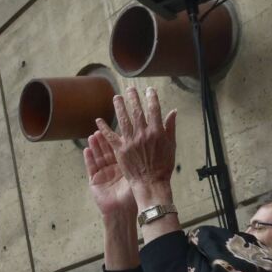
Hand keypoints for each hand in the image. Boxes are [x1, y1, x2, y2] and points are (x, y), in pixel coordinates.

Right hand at [83, 128, 134, 221]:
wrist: (123, 211)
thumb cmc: (132, 195)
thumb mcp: (136, 175)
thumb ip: (138, 161)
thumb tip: (146, 145)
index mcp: (124, 167)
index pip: (118, 150)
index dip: (115, 140)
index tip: (115, 130)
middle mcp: (113, 169)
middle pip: (106, 151)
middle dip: (103, 141)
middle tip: (100, 129)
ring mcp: (103, 174)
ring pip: (98, 157)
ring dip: (95, 147)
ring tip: (92, 136)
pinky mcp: (94, 181)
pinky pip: (91, 167)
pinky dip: (88, 158)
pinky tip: (86, 149)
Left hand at [100, 86, 177, 204]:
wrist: (151, 183)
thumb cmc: (163, 166)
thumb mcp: (171, 146)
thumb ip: (170, 127)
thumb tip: (173, 111)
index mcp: (157, 132)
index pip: (154, 110)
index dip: (151, 98)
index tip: (149, 90)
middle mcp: (143, 134)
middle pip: (137, 111)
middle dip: (133, 98)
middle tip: (130, 89)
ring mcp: (130, 142)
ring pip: (123, 120)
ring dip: (119, 107)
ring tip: (116, 97)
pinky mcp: (120, 150)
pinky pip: (110, 136)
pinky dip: (103, 128)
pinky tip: (98, 120)